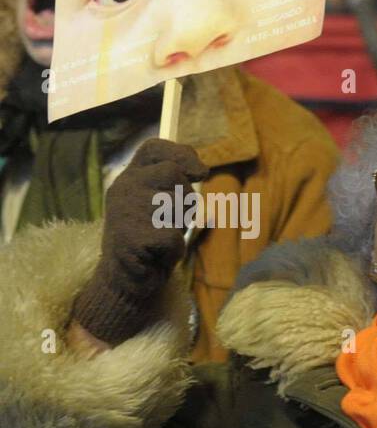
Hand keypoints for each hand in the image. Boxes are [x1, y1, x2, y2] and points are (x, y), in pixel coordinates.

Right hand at [70, 139, 205, 345]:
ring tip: (161, 238)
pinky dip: (174, 250)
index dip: (181, 154)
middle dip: (187, 200)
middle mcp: (124, 187)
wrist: (125, 278)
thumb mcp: (161, 204)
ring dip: (179, 227)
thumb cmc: (150, 238)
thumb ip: (175, 184)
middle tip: (173, 221)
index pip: (154, 149)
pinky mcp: (129, 236)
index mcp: (131, 176)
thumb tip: (201, 169)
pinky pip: (172, 237)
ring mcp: (124, 210)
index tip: (201, 172)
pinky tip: (158, 255)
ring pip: (176, 206)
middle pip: (174, 175)